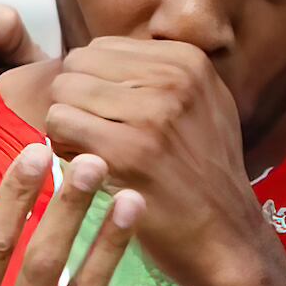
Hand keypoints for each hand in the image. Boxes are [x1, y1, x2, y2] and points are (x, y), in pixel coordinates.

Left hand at [41, 38, 273, 285]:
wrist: (226, 238)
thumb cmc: (205, 178)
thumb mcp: (203, 107)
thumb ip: (158, 76)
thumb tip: (93, 59)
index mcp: (187, 61)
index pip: (100, 47)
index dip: (92, 84)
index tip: (109, 117)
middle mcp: (173, 78)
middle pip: (77, 64)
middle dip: (74, 100)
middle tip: (92, 137)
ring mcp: (152, 113)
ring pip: (63, 91)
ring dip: (65, 124)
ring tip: (91, 153)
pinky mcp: (128, 151)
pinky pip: (59, 124)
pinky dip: (61, 147)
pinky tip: (87, 169)